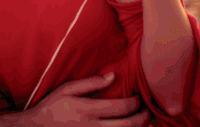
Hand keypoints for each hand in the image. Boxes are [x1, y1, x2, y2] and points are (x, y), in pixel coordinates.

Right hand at [17, 73, 148, 126]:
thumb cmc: (52, 107)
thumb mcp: (67, 90)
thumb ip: (90, 83)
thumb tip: (113, 76)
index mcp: (87, 110)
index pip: (120, 107)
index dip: (135, 103)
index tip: (138, 99)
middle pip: (127, 126)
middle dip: (142, 119)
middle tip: (147, 114)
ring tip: (146, 125)